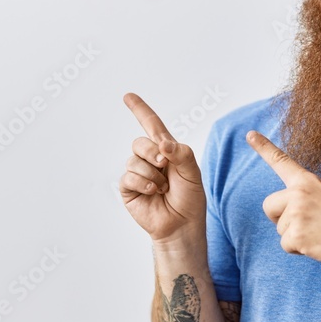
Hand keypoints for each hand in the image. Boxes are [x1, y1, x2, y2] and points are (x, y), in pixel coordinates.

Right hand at [120, 93, 205, 245]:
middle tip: (164, 166)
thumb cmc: (189, 199)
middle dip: (152, 152)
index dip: (140, 110)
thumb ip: (181, 153)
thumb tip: (162, 143)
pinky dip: (144, 184)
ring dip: (153, 175)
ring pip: (134, 160)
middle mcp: (149, 159)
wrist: (182, 225)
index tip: (128, 96)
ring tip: (163, 188)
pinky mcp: (128, 188)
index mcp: (166, 151)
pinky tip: (154, 193)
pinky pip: (129, 176)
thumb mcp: (193, 172)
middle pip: (140, 142)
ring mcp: (137, 173)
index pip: (151, 125)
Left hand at [246, 130, 320, 270]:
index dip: (264, 147)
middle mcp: (299, 193)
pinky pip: (286, 245)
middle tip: (305, 223)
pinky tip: (318, 244)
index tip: (249, 135)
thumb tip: (286, 213)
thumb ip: (305, 197)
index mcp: (307, 181)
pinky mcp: (297, 235)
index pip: (281, 161)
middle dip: (279, 218)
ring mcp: (297, 214)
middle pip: (269, 206)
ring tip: (320, 233)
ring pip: (279, 229)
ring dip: (295, 235)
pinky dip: (299, 249)